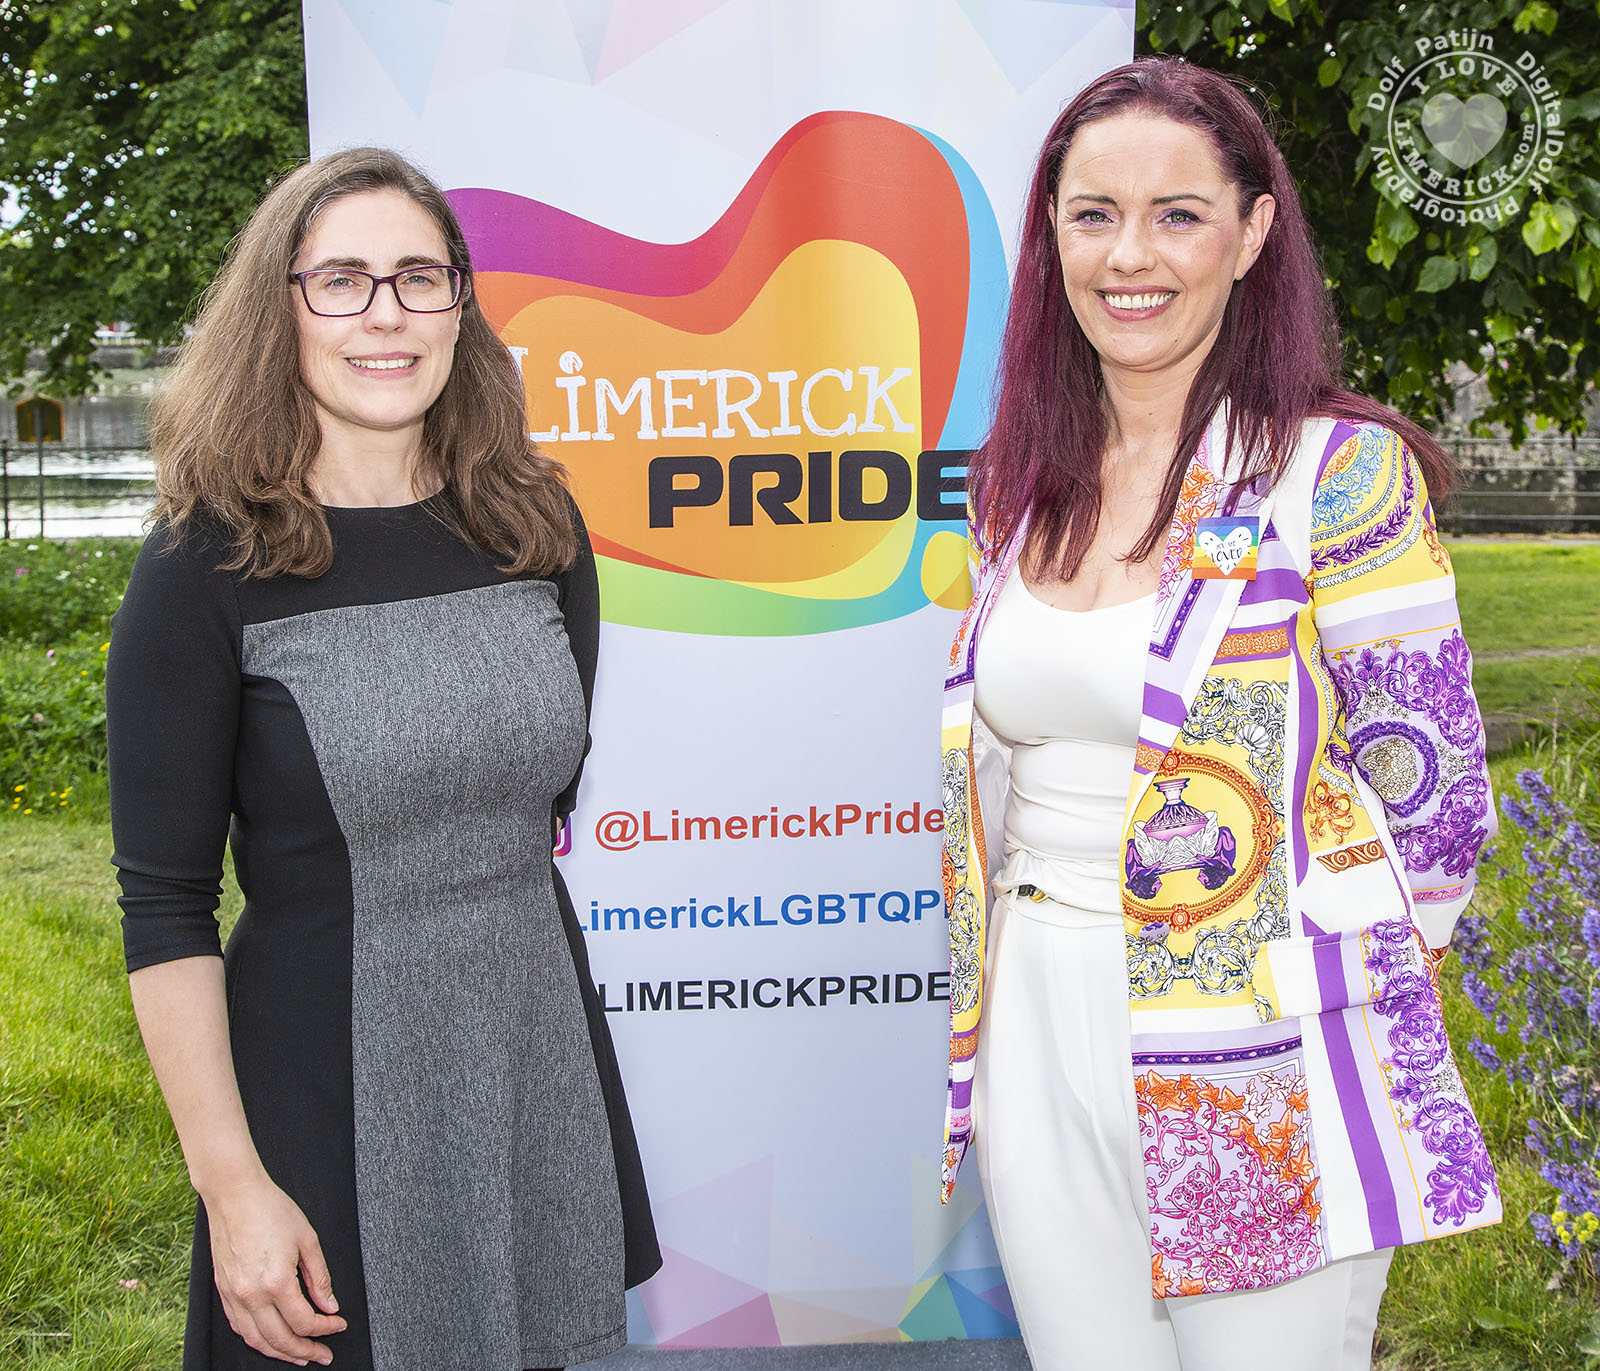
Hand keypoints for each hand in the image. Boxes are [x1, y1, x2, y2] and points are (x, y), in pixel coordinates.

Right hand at [205, 1174, 346, 1364]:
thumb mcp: (307, 1239)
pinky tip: (270, 1339)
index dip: (325, 1328)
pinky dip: (257, 1339)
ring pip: (257, 1340)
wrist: (234, 1196)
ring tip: (299, 1355)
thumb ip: (320, 1277)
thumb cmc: (271, 1210)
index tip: (338, 1325)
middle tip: (323, 1355)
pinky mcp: (223, 1292)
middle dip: (305, 1351)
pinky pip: (239, 1327)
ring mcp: (234, 1296)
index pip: (304, 1322)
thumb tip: (329, 1305)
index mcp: (276, 1282)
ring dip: (280, 1352)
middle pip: (280, 1339)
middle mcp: (252, 1295)